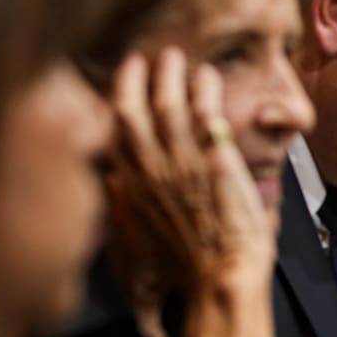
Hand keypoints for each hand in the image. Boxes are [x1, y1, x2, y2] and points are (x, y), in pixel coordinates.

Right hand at [108, 48, 275, 336]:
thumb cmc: (194, 262)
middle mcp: (152, 172)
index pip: (115, 133)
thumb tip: (114, 184)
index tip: (125, 79)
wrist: (221, 278)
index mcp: (133, 189)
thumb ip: (128, 205)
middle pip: (133, 111)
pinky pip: (206, 114)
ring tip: (177, 58)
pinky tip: (208, 76)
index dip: (118, 99)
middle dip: (139, 79)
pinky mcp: (214, 161)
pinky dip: (205, 90)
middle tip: (150, 59)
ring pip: (168, 106)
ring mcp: (182, 164)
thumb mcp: (146, 234)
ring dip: (171, 77)